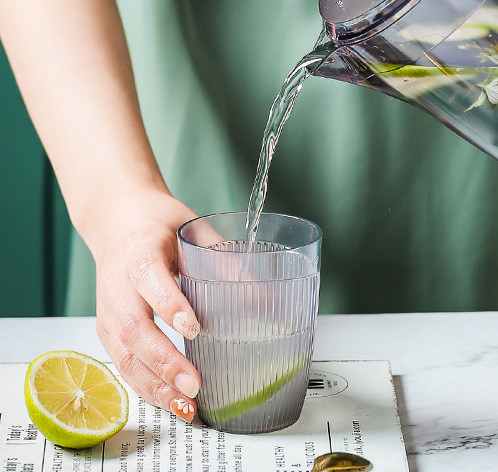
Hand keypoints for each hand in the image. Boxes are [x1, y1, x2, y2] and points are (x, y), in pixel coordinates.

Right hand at [90, 189, 201, 421]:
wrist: (116, 221)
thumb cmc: (159, 224)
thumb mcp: (193, 230)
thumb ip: (223, 259)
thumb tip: (262, 296)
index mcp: (140, 251)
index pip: (149, 278)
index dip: (170, 305)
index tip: (195, 328)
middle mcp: (117, 284)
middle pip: (134, 327)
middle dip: (164, 361)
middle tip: (194, 384)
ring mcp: (108, 310)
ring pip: (123, 354)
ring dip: (154, 384)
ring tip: (186, 406)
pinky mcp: (106, 328)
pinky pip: (121, 363)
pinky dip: (145, 386)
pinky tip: (170, 401)